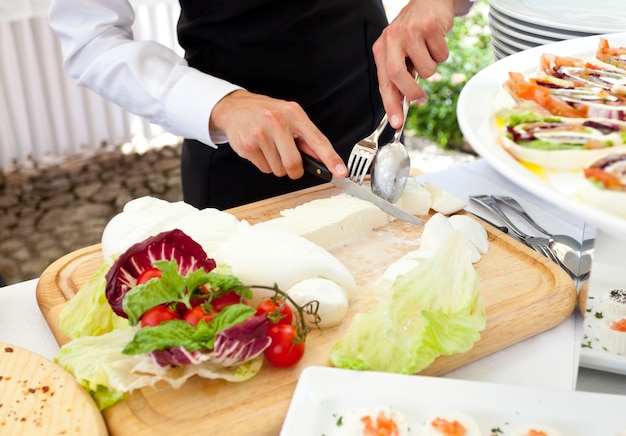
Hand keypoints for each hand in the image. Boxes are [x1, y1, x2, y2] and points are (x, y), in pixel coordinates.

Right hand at [209, 90, 346, 178]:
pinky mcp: (248, 145)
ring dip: (277, 165)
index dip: (331, 158)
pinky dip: (264, 164)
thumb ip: (306, 138)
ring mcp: (261, 134)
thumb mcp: (290, 117)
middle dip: (294, 170)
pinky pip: (264, 169)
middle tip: (290, 164)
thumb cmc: (266, 113)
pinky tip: (259, 148)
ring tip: (270, 147)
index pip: (317, 140)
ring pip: (278, 169)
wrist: (235, 108)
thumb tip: (323, 160)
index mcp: (294, 114)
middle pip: (294, 163)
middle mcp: (277, 121)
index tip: (341, 171)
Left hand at [372, 0, 458, 128]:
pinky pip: (441, 56)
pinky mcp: (429, 27)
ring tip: (428, 52)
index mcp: (382, 49)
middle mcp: (392, 39)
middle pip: (398, 76)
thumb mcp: (400, 51)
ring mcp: (410, 32)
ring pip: (427, 69)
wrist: (429, 1)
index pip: (384, 82)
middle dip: (412, 92)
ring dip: (432, 67)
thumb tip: (403, 103)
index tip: (396, 122)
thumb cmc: (414, 32)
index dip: (390, 104)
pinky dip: (442, 54)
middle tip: (421, 99)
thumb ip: (399, 74)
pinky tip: (436, 41)